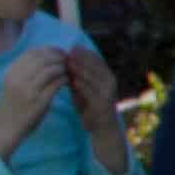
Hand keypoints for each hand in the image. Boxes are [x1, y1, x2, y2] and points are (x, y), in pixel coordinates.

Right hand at [0, 44, 70, 154]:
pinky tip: (67, 81)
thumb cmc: (11, 105)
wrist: (4, 128)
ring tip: (69, 70)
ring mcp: (29, 89)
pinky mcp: (39, 100)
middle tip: (68, 60)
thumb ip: (26, 70)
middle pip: (43, 58)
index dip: (49, 49)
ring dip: (63, 67)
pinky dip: (65, 79)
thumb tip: (48, 56)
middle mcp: (18, 78)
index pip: (32, 52)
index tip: (59, 52)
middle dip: (59, 56)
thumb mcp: (13, 83)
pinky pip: (56, 84)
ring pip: (51, 69)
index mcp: (11, 71)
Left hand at [62, 44, 126, 158]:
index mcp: (106, 75)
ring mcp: (108, 93)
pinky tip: (73, 82)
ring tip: (69, 64)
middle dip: (82, 58)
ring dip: (82, 70)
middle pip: (96, 65)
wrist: (102, 127)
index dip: (84, 52)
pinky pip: (93, 92)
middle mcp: (110, 82)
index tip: (71, 47)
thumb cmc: (90, 106)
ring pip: (94, 77)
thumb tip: (65, 61)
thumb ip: (77, 76)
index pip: (96, 59)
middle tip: (68, 53)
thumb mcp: (83, 88)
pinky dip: (83, 86)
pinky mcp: (104, 104)